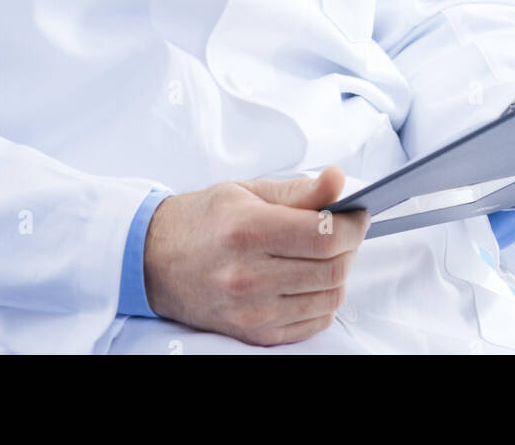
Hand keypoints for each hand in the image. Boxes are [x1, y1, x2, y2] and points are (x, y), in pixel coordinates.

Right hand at [142, 165, 369, 345]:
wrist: (156, 261)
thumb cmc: (203, 220)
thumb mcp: (248, 191)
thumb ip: (300, 190)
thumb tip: (339, 180)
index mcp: (248, 230)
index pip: (325, 235)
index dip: (353, 223)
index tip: (358, 213)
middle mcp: (249, 276)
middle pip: (332, 269)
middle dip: (349, 247)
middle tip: (343, 230)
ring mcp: (252, 311)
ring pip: (329, 298)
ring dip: (338, 273)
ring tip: (323, 253)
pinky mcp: (255, 334)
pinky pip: (314, 322)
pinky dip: (323, 300)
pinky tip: (309, 279)